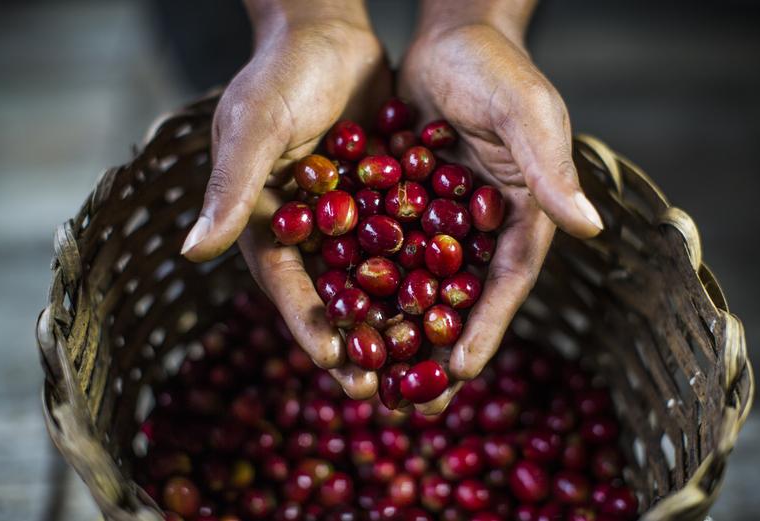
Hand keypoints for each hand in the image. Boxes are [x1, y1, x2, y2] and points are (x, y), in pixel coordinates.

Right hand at [181, 1, 390, 398]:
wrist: (326, 34)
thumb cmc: (279, 76)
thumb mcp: (254, 127)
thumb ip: (230, 187)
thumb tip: (191, 252)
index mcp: (266, 224)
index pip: (287, 286)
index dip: (310, 324)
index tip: (338, 361)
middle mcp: (306, 233)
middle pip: (334, 299)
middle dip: (359, 343)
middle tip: (388, 390)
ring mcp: (346, 221)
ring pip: (375, 283)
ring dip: (397, 323)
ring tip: (426, 363)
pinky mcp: (383, 203)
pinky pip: (407, 246)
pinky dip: (426, 275)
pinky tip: (455, 304)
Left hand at [399, 2, 602, 412]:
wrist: (450, 39)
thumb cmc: (497, 70)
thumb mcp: (527, 115)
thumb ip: (551, 169)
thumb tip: (589, 228)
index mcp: (519, 216)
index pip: (505, 282)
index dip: (486, 327)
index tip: (463, 371)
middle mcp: (478, 229)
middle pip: (457, 299)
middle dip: (436, 349)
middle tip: (413, 400)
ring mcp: (437, 221)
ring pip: (413, 286)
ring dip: (393, 329)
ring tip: (368, 373)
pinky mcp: (399, 205)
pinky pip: (378, 251)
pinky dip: (362, 283)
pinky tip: (337, 312)